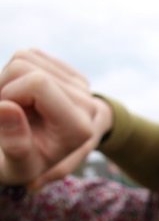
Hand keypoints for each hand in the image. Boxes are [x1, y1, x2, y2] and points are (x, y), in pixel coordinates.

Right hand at [0, 49, 111, 188]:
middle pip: (26, 66)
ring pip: (26, 56)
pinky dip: (16, 74)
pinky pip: (31, 55)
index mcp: (79, 128)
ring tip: (14, 107)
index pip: (36, 82)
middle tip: (7, 113)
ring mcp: (82, 87)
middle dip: (5, 87)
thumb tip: (6, 107)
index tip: (5, 117)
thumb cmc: (23, 161)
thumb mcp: (17, 166)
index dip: (8, 94)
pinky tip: (23, 97)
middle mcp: (88, 105)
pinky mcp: (71, 75)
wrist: (40, 155)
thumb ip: (14, 144)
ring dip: (7, 80)